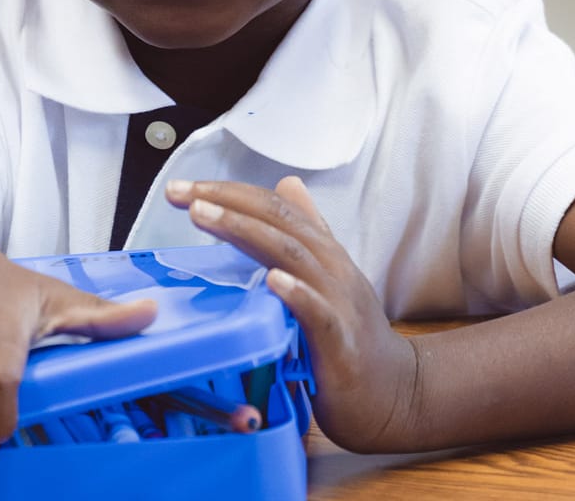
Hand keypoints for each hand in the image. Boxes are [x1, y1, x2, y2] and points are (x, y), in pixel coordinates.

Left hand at [165, 176, 417, 451]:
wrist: (395, 392)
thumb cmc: (352, 333)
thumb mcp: (328, 272)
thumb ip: (308, 228)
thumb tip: (287, 183)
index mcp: (321, 248)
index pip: (271, 205)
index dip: (228, 192)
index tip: (180, 189)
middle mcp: (329, 264)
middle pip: (276, 219)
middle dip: (225, 202)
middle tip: (179, 194)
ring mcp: (337, 300)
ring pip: (289, 254)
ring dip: (244, 231)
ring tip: (204, 216)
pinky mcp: (340, 341)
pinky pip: (318, 312)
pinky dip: (295, 293)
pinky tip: (271, 281)